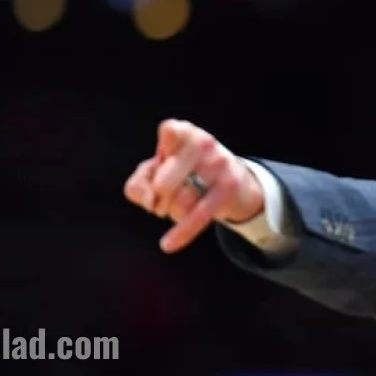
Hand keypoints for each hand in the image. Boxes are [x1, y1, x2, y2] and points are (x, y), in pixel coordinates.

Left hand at [124, 119, 264, 252]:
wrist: (235, 183)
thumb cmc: (188, 173)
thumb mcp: (159, 171)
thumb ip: (139, 183)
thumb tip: (148, 199)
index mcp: (185, 132)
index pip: (169, 130)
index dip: (157, 154)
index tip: (159, 165)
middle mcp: (204, 142)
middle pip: (162, 183)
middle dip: (157, 200)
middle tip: (161, 200)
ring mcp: (219, 164)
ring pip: (180, 201)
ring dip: (173, 212)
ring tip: (179, 207)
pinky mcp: (229, 187)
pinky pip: (199, 214)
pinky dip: (181, 232)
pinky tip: (168, 244)